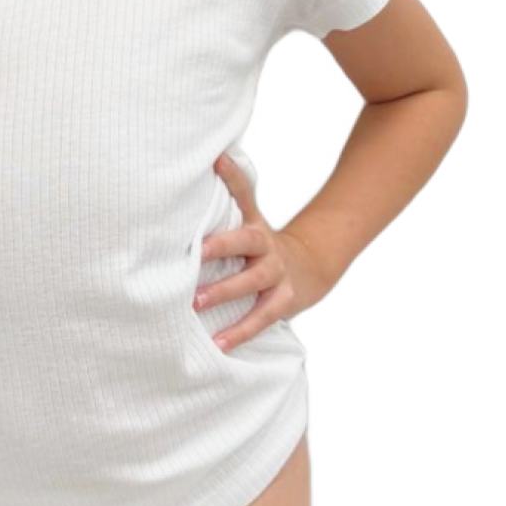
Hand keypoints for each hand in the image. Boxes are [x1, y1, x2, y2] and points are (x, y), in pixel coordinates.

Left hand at [193, 151, 331, 352]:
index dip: (233, 176)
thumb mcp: (248, 221)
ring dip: (225, 292)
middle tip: (196, 254)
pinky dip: (240, 332)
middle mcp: (267, 245)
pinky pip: (261, 318)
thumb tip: (203, 163)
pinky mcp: (283, 301)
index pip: (245, 194)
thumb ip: (227, 200)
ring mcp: (276, 274)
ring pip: (252, 282)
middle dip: (222, 246)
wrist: (309, 268)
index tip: (217, 161)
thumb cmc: (260, 246)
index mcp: (255, 224)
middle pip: (247, 241)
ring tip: (196, 303)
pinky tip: (219, 344)